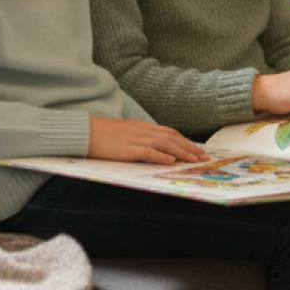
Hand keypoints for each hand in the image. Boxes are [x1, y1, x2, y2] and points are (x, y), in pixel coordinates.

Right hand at [87, 117, 207, 164]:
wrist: (85, 131)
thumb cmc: (102, 134)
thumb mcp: (126, 132)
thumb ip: (140, 137)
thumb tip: (154, 148)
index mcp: (143, 126)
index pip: (170, 132)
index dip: (185, 141)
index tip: (197, 149)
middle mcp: (143, 131)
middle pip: (173, 137)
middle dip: (190, 147)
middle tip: (203, 157)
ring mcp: (137, 139)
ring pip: (166, 144)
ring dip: (182, 152)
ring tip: (194, 160)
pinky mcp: (128, 149)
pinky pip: (149, 152)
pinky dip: (162, 157)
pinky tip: (172, 162)